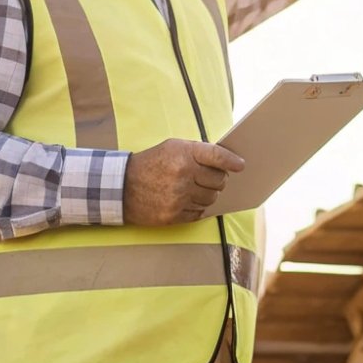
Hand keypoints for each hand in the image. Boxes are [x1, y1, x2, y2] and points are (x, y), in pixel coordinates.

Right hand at [124, 139, 244, 224]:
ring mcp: (179, 197)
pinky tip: (187, 200)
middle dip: (218, 179)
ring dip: (208, 194)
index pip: (217, 156)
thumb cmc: (151, 163)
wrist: (122, 186)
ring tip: (195, 188)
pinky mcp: (174, 215)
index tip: (241, 165)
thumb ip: (197, 151)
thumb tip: (224, 161)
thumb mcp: (172, 147)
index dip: (231, 161)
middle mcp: (183, 175)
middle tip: (211, 178)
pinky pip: (200, 213)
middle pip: (219, 181)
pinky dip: (197, 207)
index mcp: (183, 154)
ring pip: (211, 199)